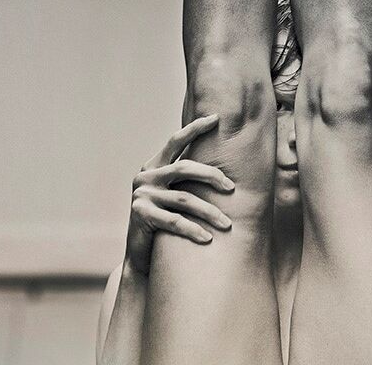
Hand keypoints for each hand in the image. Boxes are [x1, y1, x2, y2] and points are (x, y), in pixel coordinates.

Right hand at [125, 115, 233, 275]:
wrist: (140, 253)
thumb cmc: (164, 220)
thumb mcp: (171, 194)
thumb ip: (184, 178)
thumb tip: (221, 166)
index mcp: (154, 165)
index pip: (176, 140)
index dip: (195, 128)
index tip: (216, 118)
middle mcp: (146, 176)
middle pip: (185, 167)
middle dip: (212, 175)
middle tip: (232, 188)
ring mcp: (143, 194)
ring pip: (185, 198)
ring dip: (210, 211)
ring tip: (227, 224)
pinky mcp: (141, 214)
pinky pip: (176, 221)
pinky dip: (194, 229)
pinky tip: (208, 238)